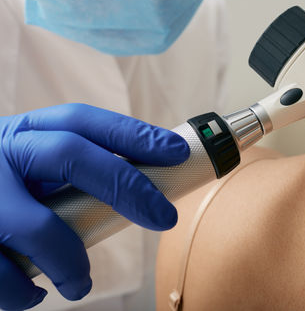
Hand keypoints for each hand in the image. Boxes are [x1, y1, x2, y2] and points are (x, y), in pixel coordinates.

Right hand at [0, 104, 188, 310]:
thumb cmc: (6, 191)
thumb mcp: (34, 169)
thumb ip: (77, 173)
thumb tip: (145, 190)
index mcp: (27, 133)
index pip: (85, 121)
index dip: (134, 134)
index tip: (177, 152)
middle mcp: (1, 153)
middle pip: (71, 154)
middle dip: (126, 186)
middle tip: (165, 218)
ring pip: (36, 227)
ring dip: (70, 262)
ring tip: (79, 284)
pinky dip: (23, 291)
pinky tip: (34, 292)